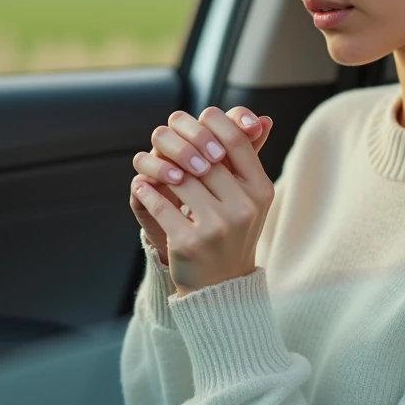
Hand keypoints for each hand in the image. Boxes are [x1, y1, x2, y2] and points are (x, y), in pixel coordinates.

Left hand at [131, 107, 274, 294]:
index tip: (197, 119)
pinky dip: (147, 192)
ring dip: (160, 168)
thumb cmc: (233, 232)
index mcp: (261, 190)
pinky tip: (142, 187)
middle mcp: (244, 207)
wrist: (221, 286)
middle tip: (164, 136)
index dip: (213, 123)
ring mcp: (217, 226)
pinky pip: (161, 205)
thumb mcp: (250, 197)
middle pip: (203, 156)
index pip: (235, 140)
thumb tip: (262, 118)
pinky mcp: (190, 242)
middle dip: (180, 144)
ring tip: (150, 164)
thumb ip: (249, 158)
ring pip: (180, 178)